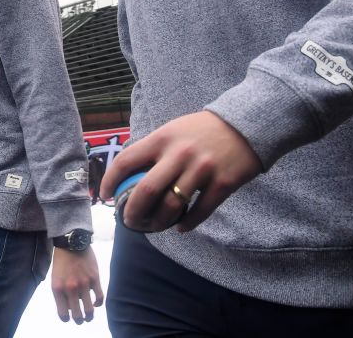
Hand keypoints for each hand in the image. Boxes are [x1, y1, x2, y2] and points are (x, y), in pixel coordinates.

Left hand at [51, 247, 103, 324]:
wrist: (71, 242)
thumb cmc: (61, 260)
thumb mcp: (55, 277)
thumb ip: (60, 293)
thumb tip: (68, 307)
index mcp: (58, 289)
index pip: (63, 314)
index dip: (66, 319)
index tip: (69, 317)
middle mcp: (70, 289)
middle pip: (78, 316)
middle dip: (79, 320)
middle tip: (81, 320)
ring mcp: (84, 284)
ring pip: (90, 310)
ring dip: (89, 316)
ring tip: (89, 316)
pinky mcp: (95, 279)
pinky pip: (99, 298)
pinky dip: (98, 304)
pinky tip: (95, 303)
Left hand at [100, 111, 262, 232]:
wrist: (247, 125)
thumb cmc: (203, 129)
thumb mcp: (173, 130)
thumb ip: (154, 150)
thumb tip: (129, 175)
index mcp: (162, 138)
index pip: (126, 161)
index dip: (110, 181)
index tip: (105, 196)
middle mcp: (179, 154)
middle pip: (146, 191)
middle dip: (132, 212)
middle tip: (129, 221)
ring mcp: (202, 170)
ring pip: (172, 206)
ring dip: (159, 222)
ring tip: (154, 226)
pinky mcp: (222, 184)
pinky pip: (199, 212)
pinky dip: (186, 223)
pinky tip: (180, 227)